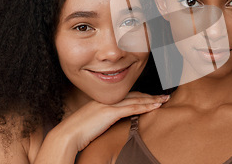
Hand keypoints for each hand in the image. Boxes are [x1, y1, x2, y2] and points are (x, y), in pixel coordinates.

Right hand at [34, 92, 167, 163]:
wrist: (66, 135)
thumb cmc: (76, 133)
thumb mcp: (92, 123)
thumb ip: (102, 119)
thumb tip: (109, 122)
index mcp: (103, 101)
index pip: (127, 96)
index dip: (141, 96)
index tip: (151, 97)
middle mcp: (107, 100)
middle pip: (134, 95)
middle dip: (150, 96)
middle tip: (164, 96)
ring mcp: (109, 105)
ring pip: (136, 100)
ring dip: (152, 100)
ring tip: (164, 100)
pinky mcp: (110, 112)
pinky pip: (132, 108)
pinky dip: (145, 107)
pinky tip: (155, 107)